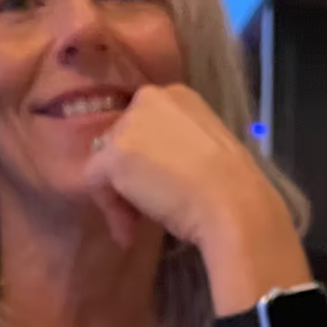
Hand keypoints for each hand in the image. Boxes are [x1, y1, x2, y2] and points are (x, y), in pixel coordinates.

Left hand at [85, 84, 309, 314]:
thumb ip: (173, 148)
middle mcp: (148, 99)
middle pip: (122, 142)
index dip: (148, 161)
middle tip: (147, 212)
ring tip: (138, 228)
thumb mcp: (204, 149)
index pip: (144, 126)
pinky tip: (130, 231)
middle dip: (131, 180)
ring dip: (121, 198)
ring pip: (107, 164)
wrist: (232, 202)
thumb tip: (153, 172)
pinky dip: (110, 210)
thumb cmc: (230, 183)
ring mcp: (129, 125)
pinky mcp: (114, 155)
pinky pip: (94, 183)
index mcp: (176, 95)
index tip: (164, 188)